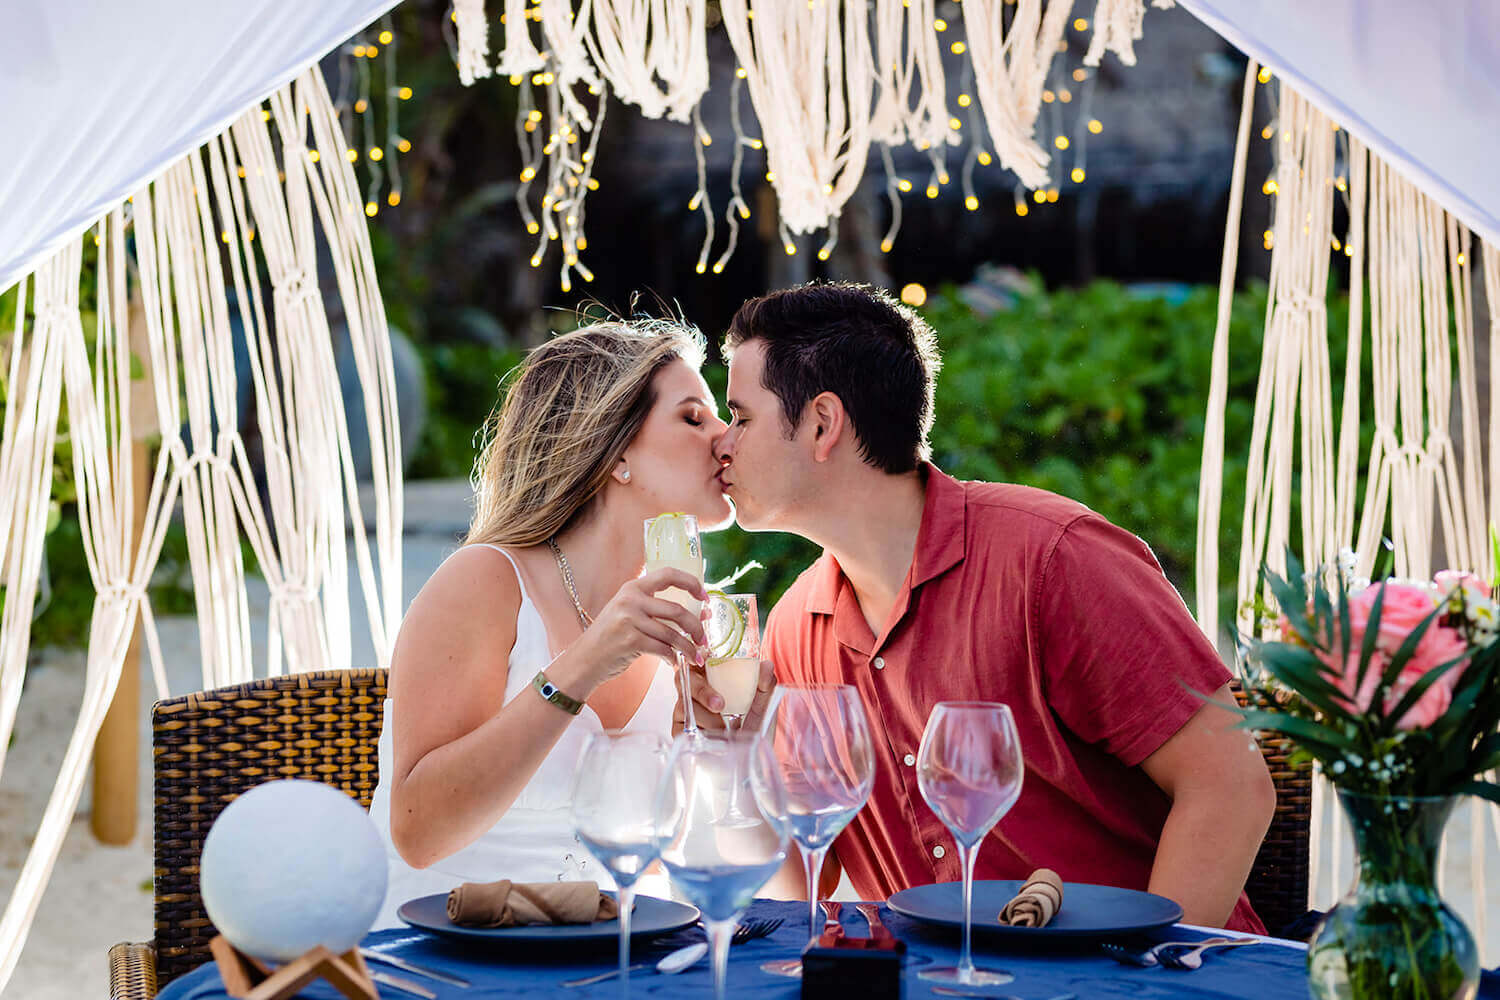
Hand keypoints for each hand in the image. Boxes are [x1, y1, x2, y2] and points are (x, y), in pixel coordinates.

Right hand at [573, 567, 706, 687]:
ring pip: (673, 634)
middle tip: (704, 639)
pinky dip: (673, 658)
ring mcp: (629, 620)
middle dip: (696, 627)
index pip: (668, 574)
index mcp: (632, 588)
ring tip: (696, 657)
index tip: (704, 597)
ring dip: (689, 648)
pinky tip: (674, 662)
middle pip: (677, 610)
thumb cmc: (610, 639)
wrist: (584, 660)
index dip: (691, 583)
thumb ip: (654, 609)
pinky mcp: (630, 641)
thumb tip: (696, 614)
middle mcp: (630, 600)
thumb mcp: (627, 613)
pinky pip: (663, 649)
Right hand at [673, 658, 776, 733]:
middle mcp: (694, 690)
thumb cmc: (755, 726)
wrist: (753, 758)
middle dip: (702, 692)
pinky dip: (701, 733)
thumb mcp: (764, 705)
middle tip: (720, 705)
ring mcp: (684, 710)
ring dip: (708, 719)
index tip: (703, 661)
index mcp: (711, 676)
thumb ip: (766, 684)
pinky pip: (682, 727)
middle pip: (683, 679)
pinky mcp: (679, 730)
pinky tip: (716, 739)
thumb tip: (766, 665)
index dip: (694, 657)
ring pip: (686, 706)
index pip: (695, 659)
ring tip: (729, 731)